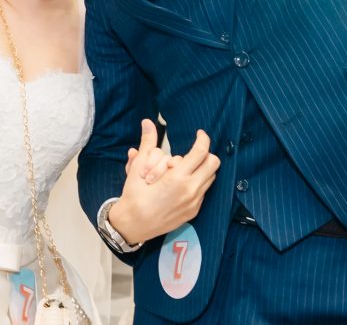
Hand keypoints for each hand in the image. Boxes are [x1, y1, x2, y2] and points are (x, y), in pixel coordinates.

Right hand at [108, 120, 219, 245]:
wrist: (133, 225)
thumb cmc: (135, 195)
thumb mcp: (140, 166)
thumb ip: (148, 142)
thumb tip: (148, 122)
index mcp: (178, 177)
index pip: (201, 152)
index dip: (202, 139)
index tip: (199, 134)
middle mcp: (191, 190)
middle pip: (213, 164)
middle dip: (205, 154)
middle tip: (192, 153)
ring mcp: (194, 202)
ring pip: (210, 178)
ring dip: (201, 169)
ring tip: (183, 168)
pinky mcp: (193, 212)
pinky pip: (203, 191)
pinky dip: (197, 183)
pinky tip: (181, 183)